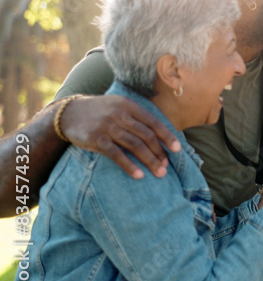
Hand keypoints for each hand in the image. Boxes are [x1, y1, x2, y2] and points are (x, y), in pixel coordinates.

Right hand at [61, 95, 180, 178]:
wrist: (68, 113)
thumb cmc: (100, 112)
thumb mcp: (118, 106)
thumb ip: (137, 116)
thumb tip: (161, 135)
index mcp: (129, 105)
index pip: (153, 122)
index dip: (167, 136)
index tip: (177, 150)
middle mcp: (119, 114)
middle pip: (146, 136)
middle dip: (159, 152)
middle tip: (167, 166)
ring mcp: (107, 126)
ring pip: (135, 145)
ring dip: (150, 161)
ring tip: (159, 172)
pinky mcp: (96, 139)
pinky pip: (117, 154)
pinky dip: (129, 166)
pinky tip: (139, 175)